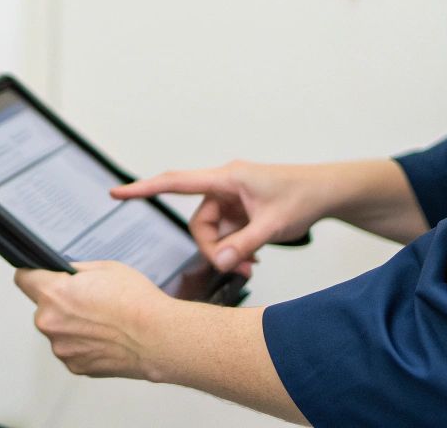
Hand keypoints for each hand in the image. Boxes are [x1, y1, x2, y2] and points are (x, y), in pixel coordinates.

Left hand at [13, 261, 174, 380]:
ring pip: (58, 330)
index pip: (23, 278)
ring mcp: (62, 348)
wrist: (158, 338)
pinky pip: (71, 349)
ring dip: (72, 325)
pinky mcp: (75, 366)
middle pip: (43, 307)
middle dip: (60, 303)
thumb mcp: (106, 268)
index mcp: (54, 294)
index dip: (32, 275)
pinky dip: (83, 344)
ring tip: (101, 321)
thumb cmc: (137, 303)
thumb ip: (76, 270)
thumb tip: (65, 272)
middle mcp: (51, 323)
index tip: (38, 276)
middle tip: (88, 301)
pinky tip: (104, 337)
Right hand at [112, 161, 328, 274]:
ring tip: (252, 264)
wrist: (328, 192)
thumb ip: (245, 245)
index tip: (118, 192)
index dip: (144, 188)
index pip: (177, 182)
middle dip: (214, 248)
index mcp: (227, 178)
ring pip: (213, 231)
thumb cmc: (304, 195)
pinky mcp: (241, 210)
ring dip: (228, 252)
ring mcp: (233, 199)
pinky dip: (237, 248)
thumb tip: (222, 261)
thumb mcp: (274, 225)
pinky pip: (227, 233)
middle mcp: (225, 186)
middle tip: (239, 267)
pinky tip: (254, 257)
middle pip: (199, 222)